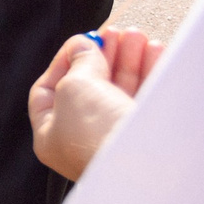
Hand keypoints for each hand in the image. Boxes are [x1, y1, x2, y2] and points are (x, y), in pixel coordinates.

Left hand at [28, 29, 165, 180]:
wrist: (148, 169)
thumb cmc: (98, 131)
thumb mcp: (74, 86)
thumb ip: (78, 61)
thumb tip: (84, 46)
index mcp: (52, 137)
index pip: (48, 93)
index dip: (63, 63)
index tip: (81, 42)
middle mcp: (84, 142)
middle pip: (90, 88)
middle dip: (104, 57)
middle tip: (117, 34)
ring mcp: (118, 141)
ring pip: (120, 92)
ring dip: (129, 59)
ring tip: (138, 36)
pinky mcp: (150, 138)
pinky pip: (147, 99)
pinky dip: (151, 74)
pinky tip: (155, 51)